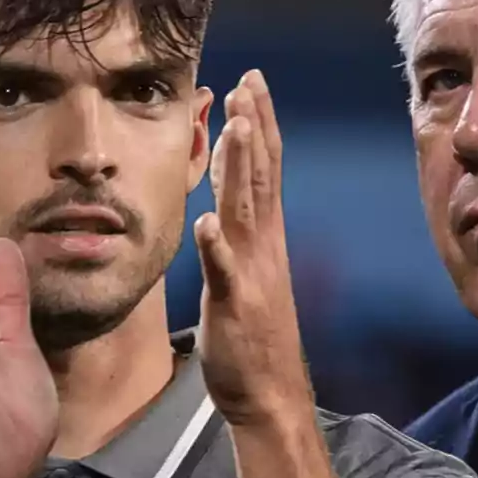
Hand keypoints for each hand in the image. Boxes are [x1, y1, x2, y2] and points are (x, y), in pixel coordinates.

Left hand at [194, 70, 310, 424]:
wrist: (270, 394)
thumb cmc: (252, 336)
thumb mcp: (243, 273)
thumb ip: (235, 234)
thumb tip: (220, 198)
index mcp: (264, 237)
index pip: (263, 169)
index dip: (258, 124)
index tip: (250, 84)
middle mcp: (263, 246)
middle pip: (261, 176)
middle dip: (255, 127)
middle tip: (248, 82)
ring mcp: (252, 274)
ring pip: (247, 211)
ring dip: (242, 168)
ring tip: (237, 126)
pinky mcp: (235, 305)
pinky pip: (224, 273)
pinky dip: (217, 247)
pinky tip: (207, 223)